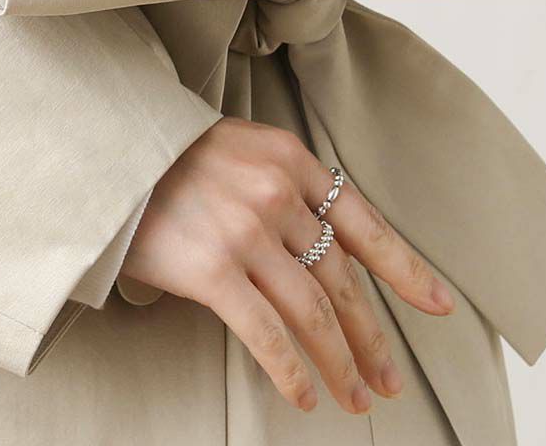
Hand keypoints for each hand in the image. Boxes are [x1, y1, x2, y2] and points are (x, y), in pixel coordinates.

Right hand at [122, 118, 455, 417]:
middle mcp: (274, 192)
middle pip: (341, 279)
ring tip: (354, 397)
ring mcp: (245, 231)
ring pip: (313, 312)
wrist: (106, 154)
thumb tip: (326, 253)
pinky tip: (305, 395)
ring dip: (340, 363)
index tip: (439, 305)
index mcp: (288, 159)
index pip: (361, 222)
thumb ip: (284, 186)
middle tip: (389, 381)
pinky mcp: (212, 269)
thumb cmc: (170, 157)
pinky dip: (292, 372)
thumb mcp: (239, 148)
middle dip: (372, 338)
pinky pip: (267, 334)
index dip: (405, 269)